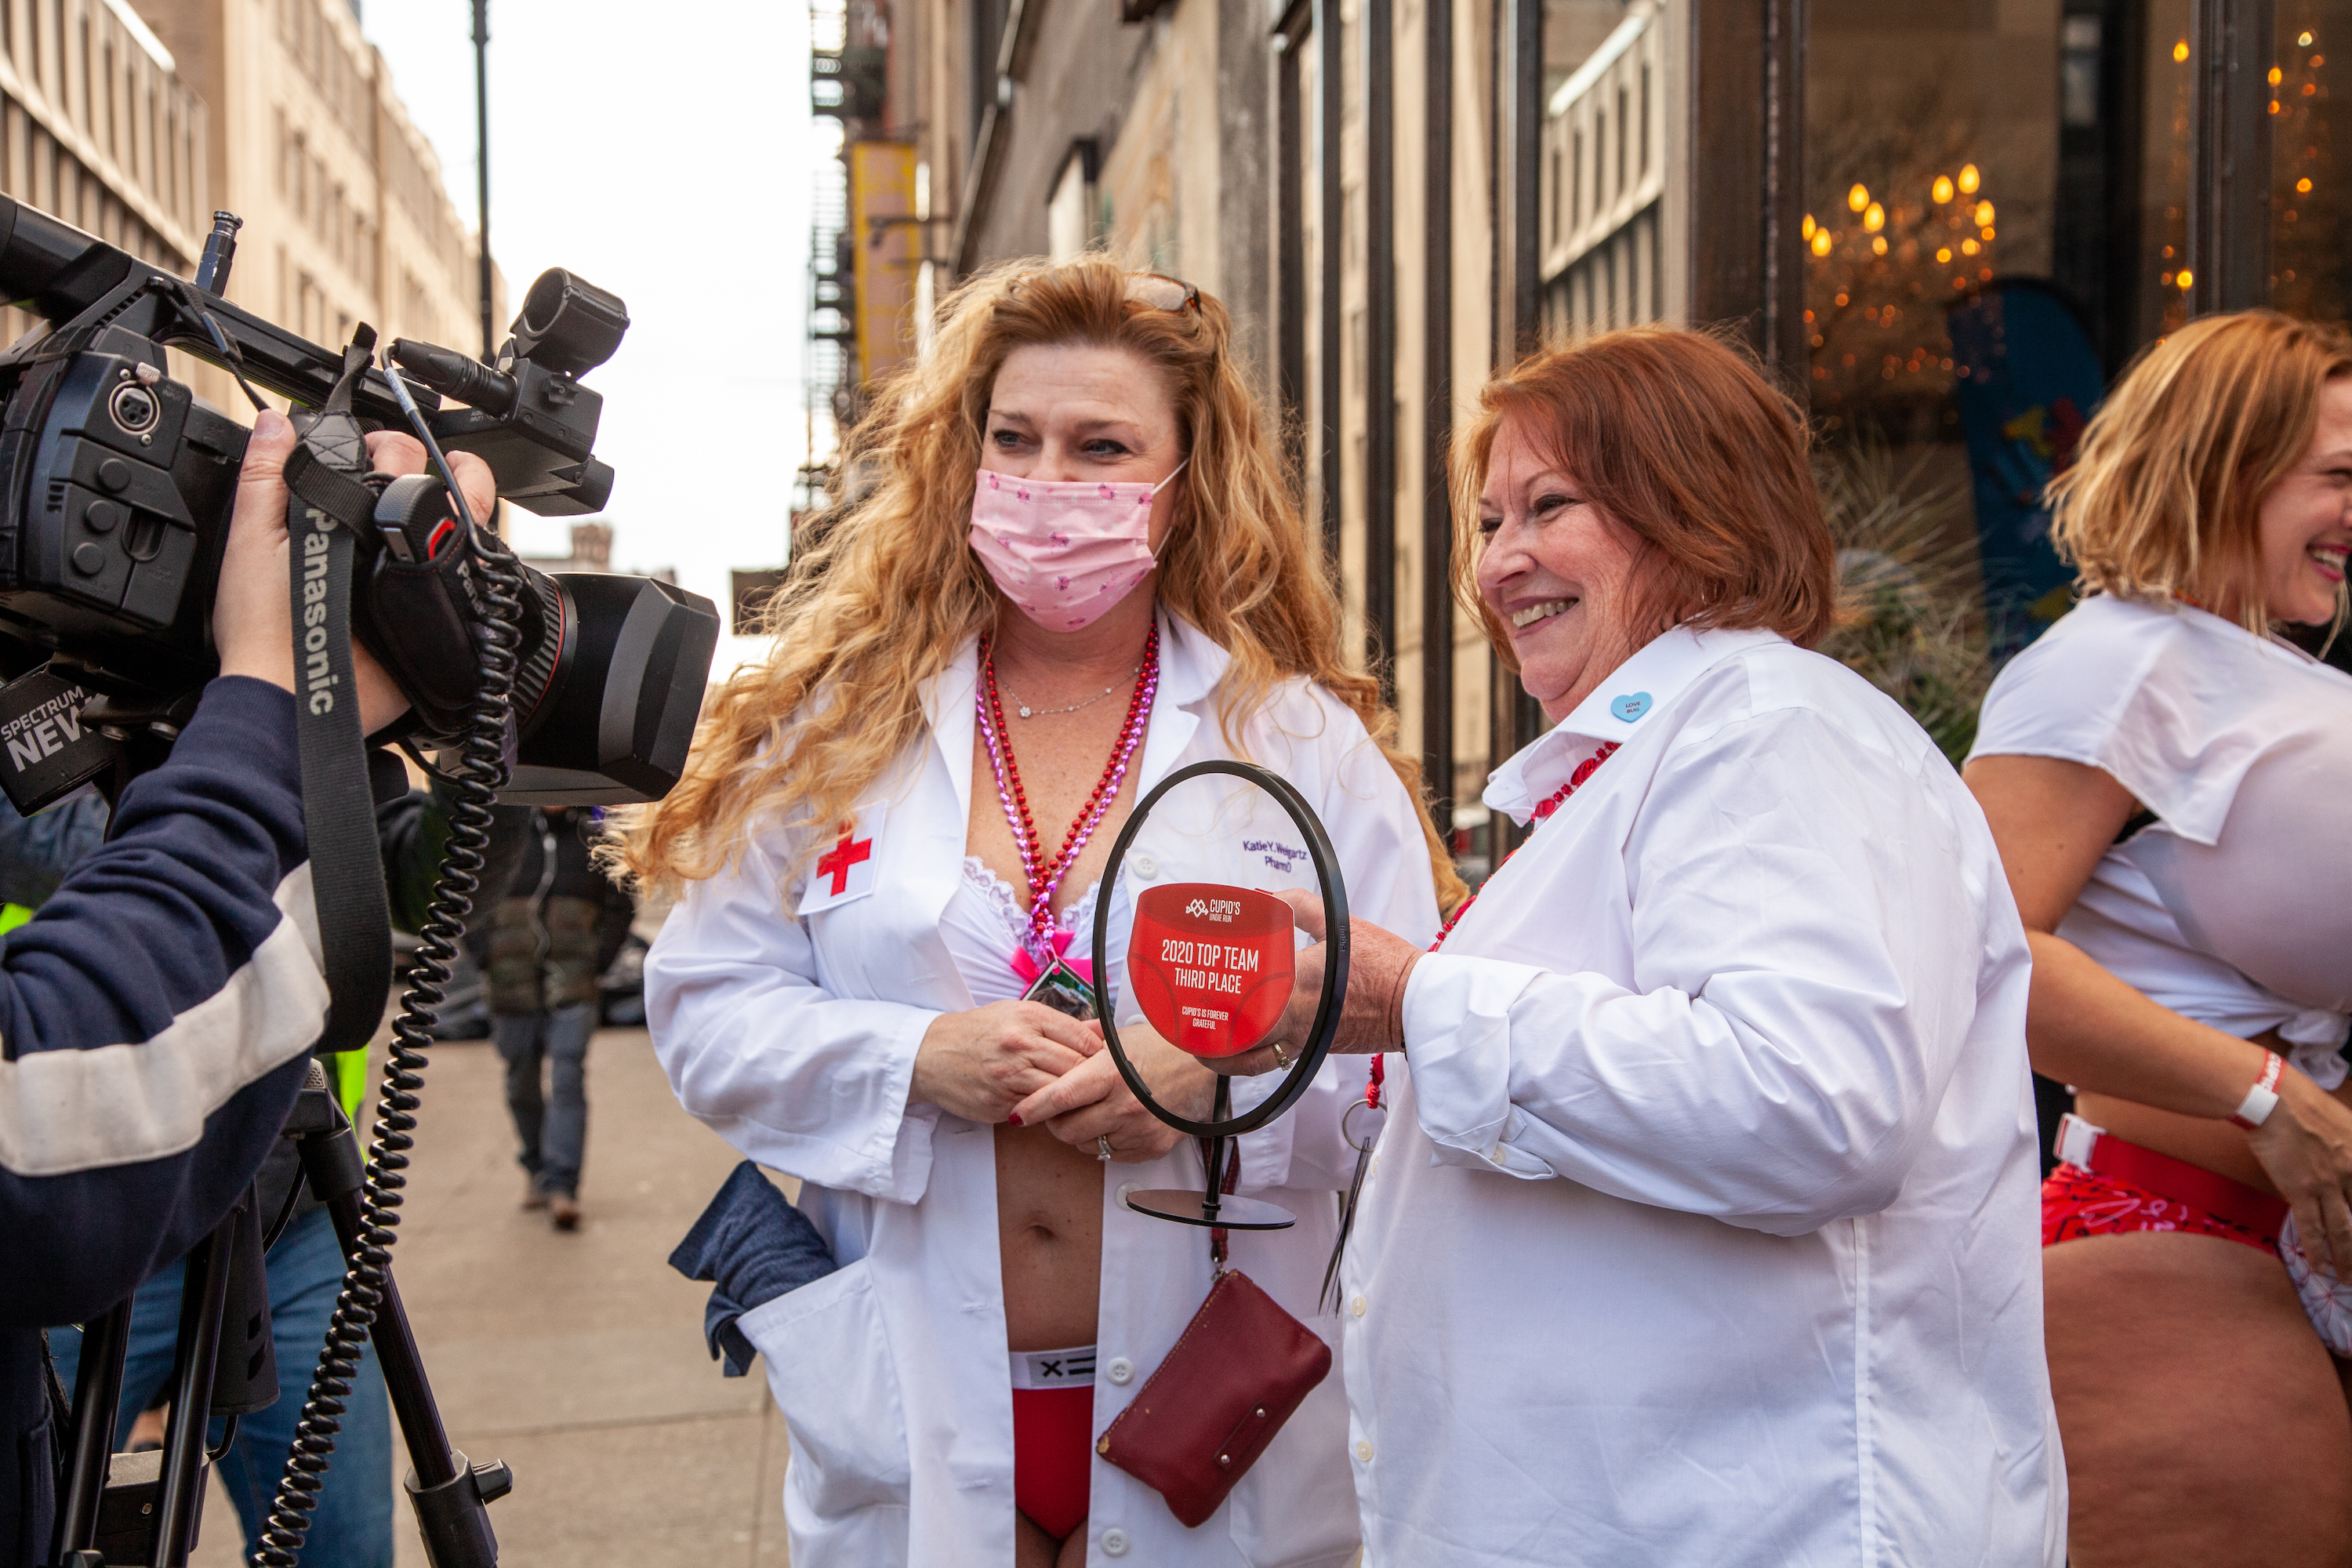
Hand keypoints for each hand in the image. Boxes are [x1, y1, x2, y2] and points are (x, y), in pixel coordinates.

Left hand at [212, 413, 494, 734]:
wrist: (294, 688)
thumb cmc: (264, 626)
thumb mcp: (252, 539)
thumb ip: (263, 480)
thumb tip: (272, 422)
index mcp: (337, 521)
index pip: (369, 466)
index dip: (378, 442)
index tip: (375, 438)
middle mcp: (377, 544)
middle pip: (416, 479)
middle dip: (413, 456)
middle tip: (397, 465)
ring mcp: (410, 571)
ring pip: (454, 513)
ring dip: (460, 485)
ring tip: (451, 479)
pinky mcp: (435, 602)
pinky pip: (472, 566)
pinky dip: (478, 540)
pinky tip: (466, 526)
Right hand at [909, 1000, 1102, 1123]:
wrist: (930, 1054)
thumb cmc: (978, 1032)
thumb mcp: (1016, 1014)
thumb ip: (1058, 1025)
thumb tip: (1101, 1033)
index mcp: (1029, 1017)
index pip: (1085, 1039)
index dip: (1102, 1055)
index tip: (1107, 1064)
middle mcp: (1020, 1044)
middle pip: (1077, 1067)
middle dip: (1091, 1080)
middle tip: (1101, 1087)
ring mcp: (1009, 1076)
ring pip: (1060, 1093)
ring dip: (1073, 1100)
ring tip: (1081, 1101)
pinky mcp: (1000, 1103)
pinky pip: (1037, 1111)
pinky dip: (1049, 1111)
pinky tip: (1052, 1109)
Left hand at [1006, 1017, 1212, 1161]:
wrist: (1206, 1066)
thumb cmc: (1162, 1046)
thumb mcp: (1120, 1037)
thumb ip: (1083, 1044)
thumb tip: (1053, 1044)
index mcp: (1113, 1073)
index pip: (1062, 1097)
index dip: (1034, 1108)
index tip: (1017, 1114)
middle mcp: (1125, 1105)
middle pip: (1067, 1130)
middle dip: (1055, 1122)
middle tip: (1060, 1108)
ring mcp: (1140, 1130)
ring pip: (1087, 1146)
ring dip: (1081, 1132)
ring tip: (1093, 1110)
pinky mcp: (1152, 1147)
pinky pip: (1111, 1154)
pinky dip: (1106, 1141)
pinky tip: (1116, 1120)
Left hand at [1210, 888, 1422, 1075]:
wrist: (1415, 1003)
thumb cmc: (1381, 960)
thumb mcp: (1337, 922)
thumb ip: (1295, 905)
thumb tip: (1259, 897)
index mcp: (1299, 979)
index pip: (1244, 989)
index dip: (1211, 992)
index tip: (1189, 981)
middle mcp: (1296, 1015)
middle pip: (1236, 1033)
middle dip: (1204, 1029)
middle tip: (1182, 1014)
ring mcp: (1304, 1039)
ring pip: (1249, 1059)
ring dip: (1219, 1056)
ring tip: (1196, 1042)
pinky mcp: (1312, 1052)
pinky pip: (1271, 1062)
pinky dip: (1246, 1062)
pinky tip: (1232, 1051)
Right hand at [2248, 1069, 2351, 1276]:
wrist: (2273, 1098)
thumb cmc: (2305, 1102)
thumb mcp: (2346, 1122)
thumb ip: (2350, 1148)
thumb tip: (2344, 1164)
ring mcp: (2329, 1185)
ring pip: (2344, 1231)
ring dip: (2347, 1258)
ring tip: (2347, 1279)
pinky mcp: (2301, 1190)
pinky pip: (2312, 1227)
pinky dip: (2318, 1250)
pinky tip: (2322, 1267)